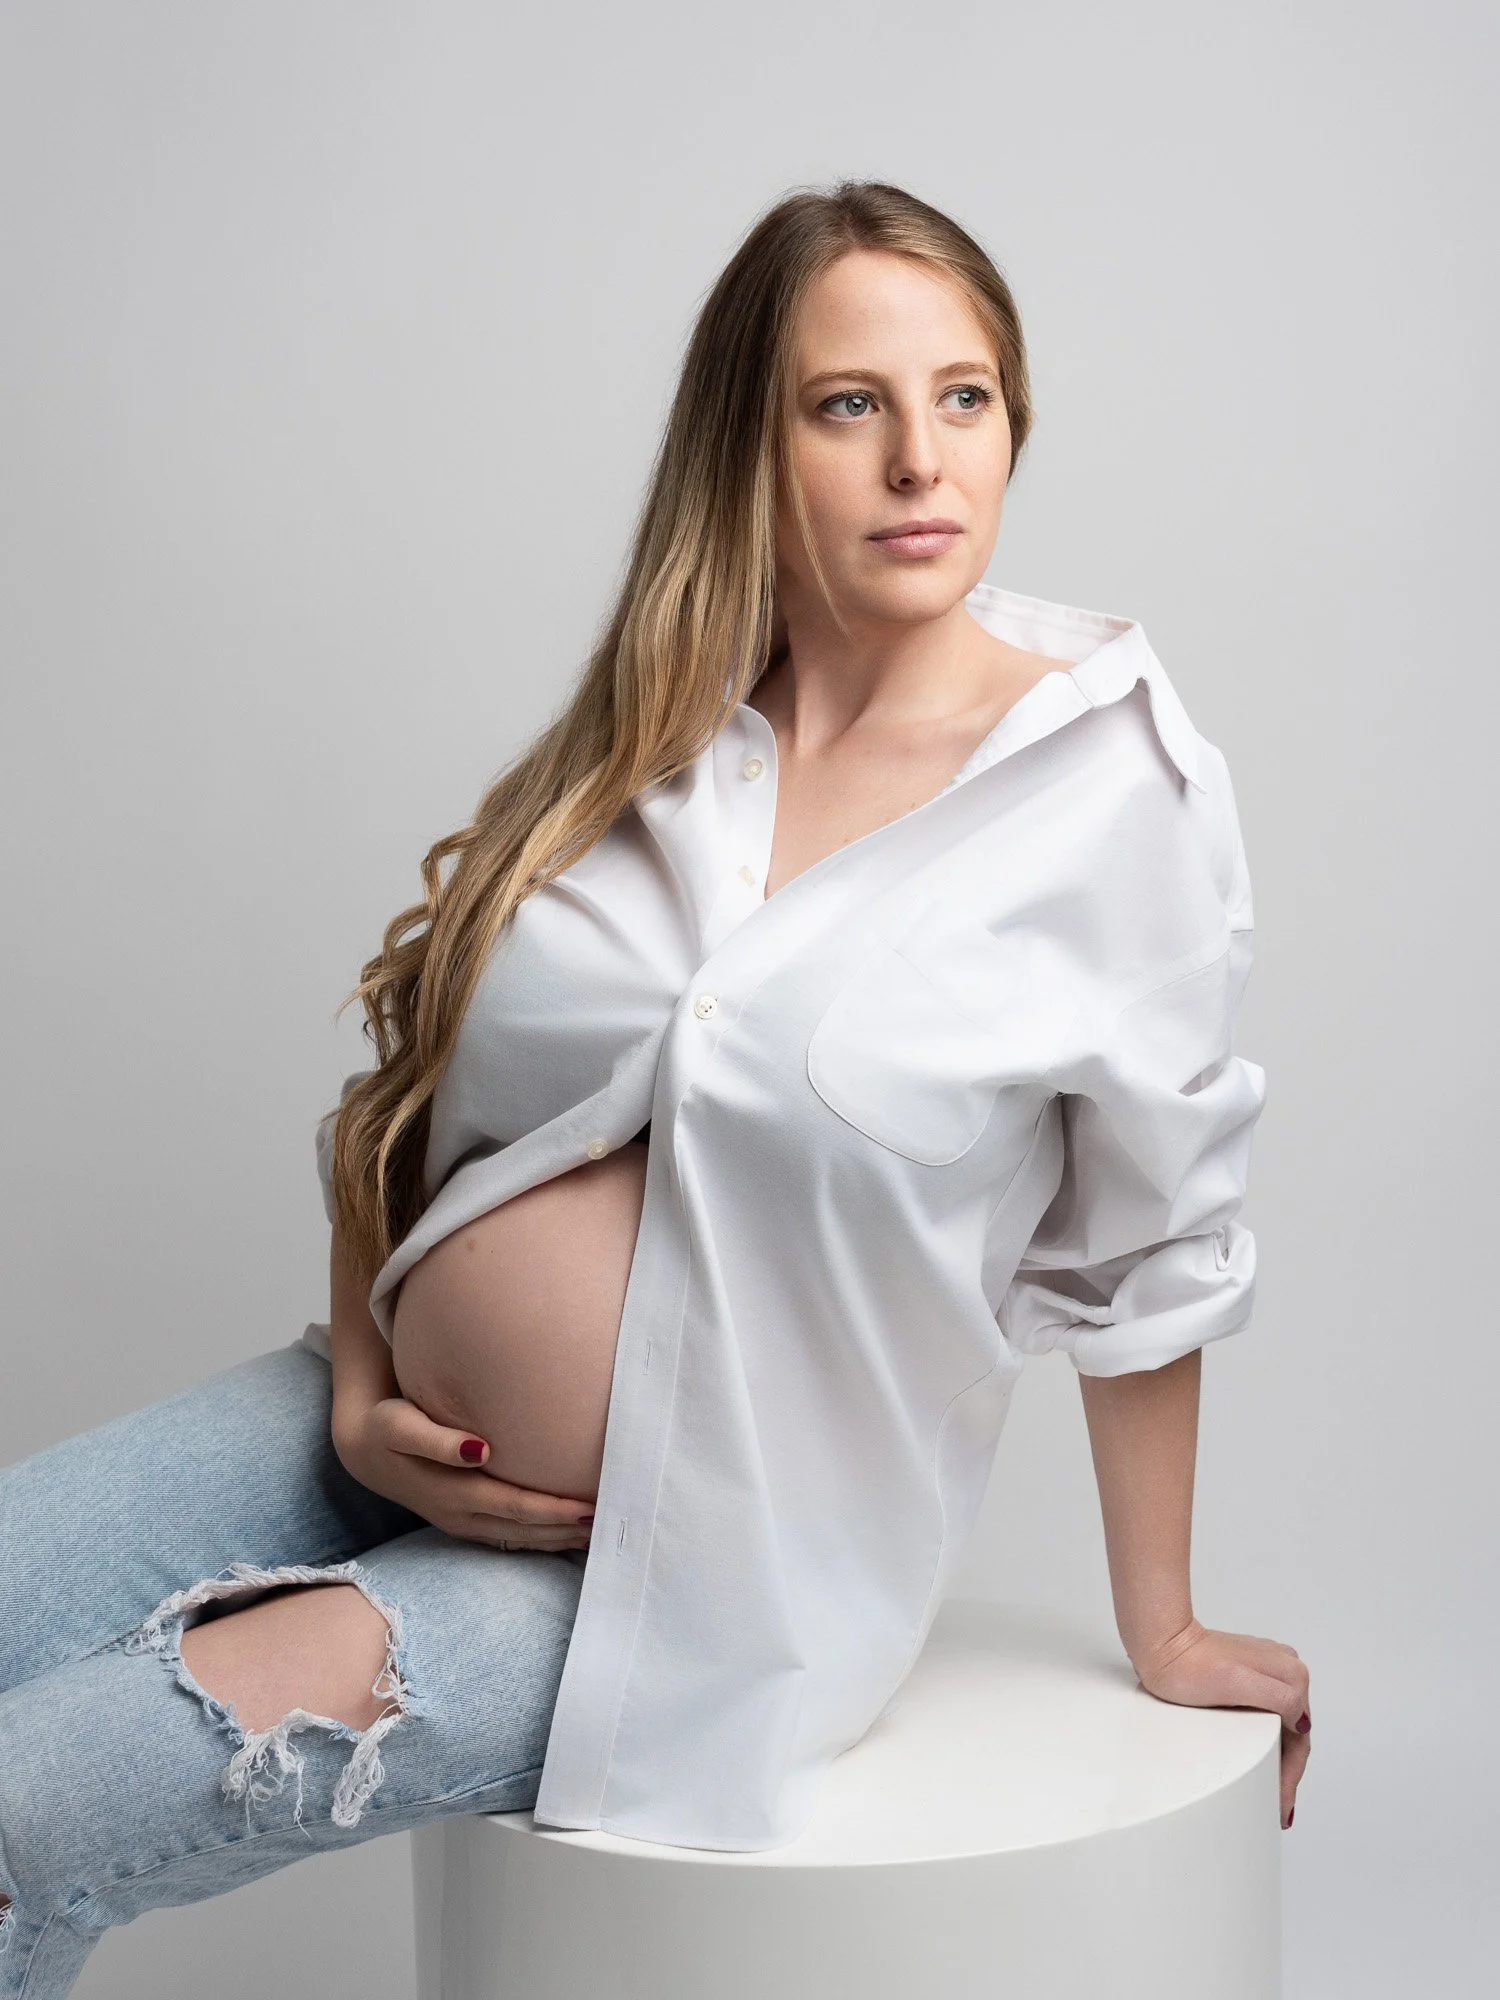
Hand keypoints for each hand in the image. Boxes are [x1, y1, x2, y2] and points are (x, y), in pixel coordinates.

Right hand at [333, 1393, 594, 1552]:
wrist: (362, 1448)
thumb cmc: (386, 1426)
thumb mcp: (399, 1426)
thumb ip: (435, 1439)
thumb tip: (479, 1450)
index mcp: (453, 1494)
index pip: (516, 1508)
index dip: (554, 1510)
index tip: (591, 1506)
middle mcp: (462, 1516)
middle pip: (527, 1530)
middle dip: (569, 1529)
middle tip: (615, 1520)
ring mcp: (465, 1524)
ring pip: (523, 1539)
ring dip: (561, 1538)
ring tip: (602, 1532)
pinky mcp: (467, 1521)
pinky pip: (513, 1537)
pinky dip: (543, 1537)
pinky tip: (568, 1534)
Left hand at [1132, 1620, 1310, 1828]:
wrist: (1161, 1647)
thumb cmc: (1190, 1666)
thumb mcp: (1239, 1682)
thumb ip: (1281, 1697)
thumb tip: (1301, 1721)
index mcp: (1290, 1673)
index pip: (1300, 1737)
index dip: (1291, 1776)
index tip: (1282, 1804)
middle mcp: (1283, 1670)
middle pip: (1293, 1733)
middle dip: (1287, 1772)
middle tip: (1279, 1807)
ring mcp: (1264, 1672)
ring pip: (1280, 1725)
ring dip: (1279, 1757)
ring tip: (1272, 1790)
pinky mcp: (1246, 1676)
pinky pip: (1265, 1715)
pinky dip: (1266, 1740)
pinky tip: (1260, 1757)